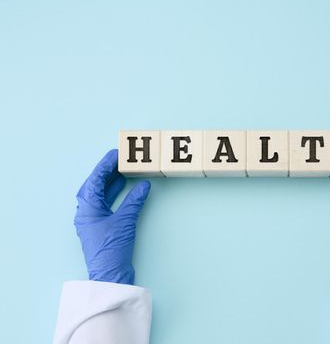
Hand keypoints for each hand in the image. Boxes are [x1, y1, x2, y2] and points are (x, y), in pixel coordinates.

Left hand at [74, 149, 150, 284]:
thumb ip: (134, 201)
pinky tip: (123, 187)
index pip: (95, 179)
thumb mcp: (125, 221)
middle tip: (119, 158)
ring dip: (110, 180)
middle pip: (94, 184)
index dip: (106, 164)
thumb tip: (143, 185)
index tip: (116, 153)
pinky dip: (114, 192)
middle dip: (107, 170)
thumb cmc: (112, 250)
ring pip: (99, 193)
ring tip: (123, 168)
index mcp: (87, 208)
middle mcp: (86, 211)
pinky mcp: (101, 225)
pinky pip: (105, 202)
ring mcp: (92, 219)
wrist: (109, 275)